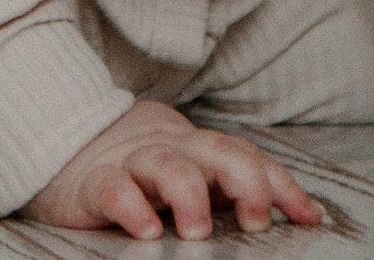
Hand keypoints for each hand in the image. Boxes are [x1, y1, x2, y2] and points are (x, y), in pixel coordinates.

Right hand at [24, 100, 323, 240]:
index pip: (249, 158)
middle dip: (245, 182)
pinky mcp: (93, 182)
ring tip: (198, 231)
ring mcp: (132, 162)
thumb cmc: (140, 170)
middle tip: (257, 220)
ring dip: (188, 196)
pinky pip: (113, 188)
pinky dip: (130, 207)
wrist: (65, 142)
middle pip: (216, 152)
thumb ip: (231, 190)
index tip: (307, 216)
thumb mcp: (190, 175)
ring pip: (167, 165)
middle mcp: (171, 149)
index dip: (281, 185)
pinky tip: (146, 230)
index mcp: (200, 149)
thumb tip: (299, 215)